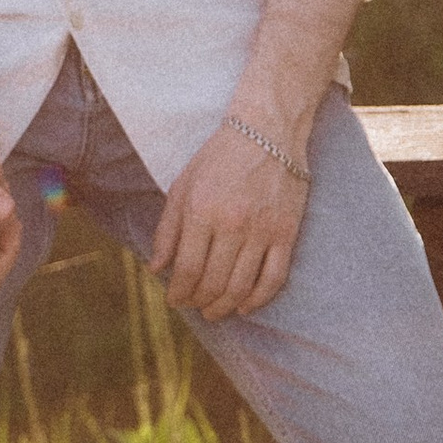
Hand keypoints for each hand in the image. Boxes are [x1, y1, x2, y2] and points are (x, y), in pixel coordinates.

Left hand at [150, 122, 306, 323]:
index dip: (178, 292)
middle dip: (198, 302)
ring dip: (224, 307)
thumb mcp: (183, 186)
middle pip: (213, 283)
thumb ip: (168, 229)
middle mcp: (232, 224)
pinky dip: (258, 299)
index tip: (174, 299)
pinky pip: (274, 278)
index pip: (187, 269)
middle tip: (193, 307)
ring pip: (241, 287)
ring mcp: (262, 230)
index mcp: (202, 211)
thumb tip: (156, 268)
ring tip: (213, 311)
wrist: (268, 131)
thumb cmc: (219, 157)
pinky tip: (244, 306)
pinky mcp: (286, 233)